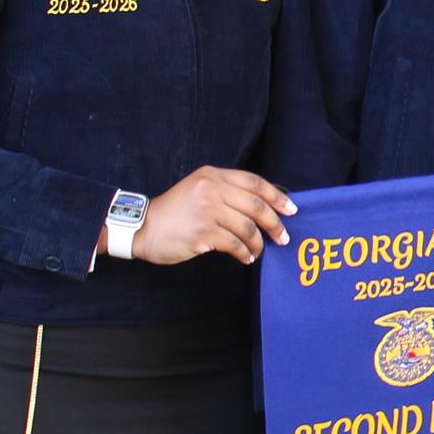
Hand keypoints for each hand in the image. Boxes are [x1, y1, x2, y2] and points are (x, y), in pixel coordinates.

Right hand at [131, 166, 294, 265]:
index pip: (254, 182)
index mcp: (212, 175)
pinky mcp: (203, 233)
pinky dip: (245, 253)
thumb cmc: (174, 212)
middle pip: (256, 206)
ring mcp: (207, 211)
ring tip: (258, 251)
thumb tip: (263, 207)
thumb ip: (225, 192)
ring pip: (248, 228)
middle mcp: (211, 189)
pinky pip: (235, 244)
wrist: (143, 227)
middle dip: (275, 223)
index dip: (277, 197)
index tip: (291, 209)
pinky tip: (246, 258)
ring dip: (259, 243)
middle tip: (283, 237)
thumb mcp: (198, 189)